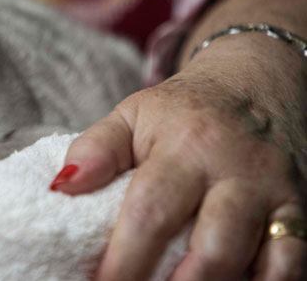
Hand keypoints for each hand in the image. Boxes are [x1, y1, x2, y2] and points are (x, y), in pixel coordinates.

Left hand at [52, 34, 305, 279]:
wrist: (255, 81)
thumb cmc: (182, 110)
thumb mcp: (132, 115)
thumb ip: (97, 149)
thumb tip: (61, 186)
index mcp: (185, 147)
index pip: (149, 213)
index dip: (124, 260)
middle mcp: (236, 172)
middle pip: (211, 250)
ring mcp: (275, 194)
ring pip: (261, 262)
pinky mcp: (300, 209)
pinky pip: (295, 261)